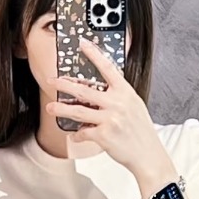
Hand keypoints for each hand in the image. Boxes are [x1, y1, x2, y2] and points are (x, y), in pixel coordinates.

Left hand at [47, 36, 167, 179]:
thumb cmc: (141, 131)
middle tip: (51, 81)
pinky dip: (77, 135)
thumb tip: (100, 92)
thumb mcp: (134, 106)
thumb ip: (119, 96)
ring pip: (78, 111)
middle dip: (64, 85)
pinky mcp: (103, 135)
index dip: (94, 55)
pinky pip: (83, 132)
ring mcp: (110, 119)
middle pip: (84, 91)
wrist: (148, 154)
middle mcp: (117, 103)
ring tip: (50, 107)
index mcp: (125, 92)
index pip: (107, 68)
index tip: (82, 44)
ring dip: (61, 109)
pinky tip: (74, 135)